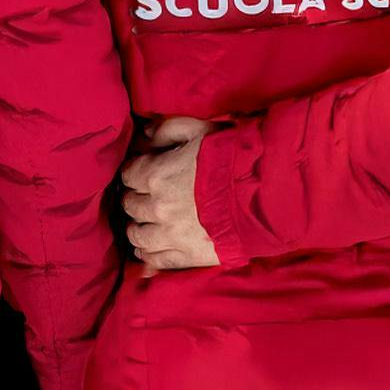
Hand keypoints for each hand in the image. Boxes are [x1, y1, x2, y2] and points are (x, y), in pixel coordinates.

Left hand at [119, 116, 220, 270]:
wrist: (261, 195)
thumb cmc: (230, 158)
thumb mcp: (198, 130)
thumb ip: (168, 129)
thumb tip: (146, 133)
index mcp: (156, 175)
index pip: (129, 175)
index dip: (134, 173)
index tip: (140, 174)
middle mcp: (158, 207)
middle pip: (130, 206)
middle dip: (135, 199)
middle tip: (143, 197)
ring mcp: (170, 235)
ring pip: (137, 236)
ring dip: (138, 228)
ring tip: (144, 224)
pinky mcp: (186, 256)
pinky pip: (156, 261)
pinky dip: (147, 256)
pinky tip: (147, 250)